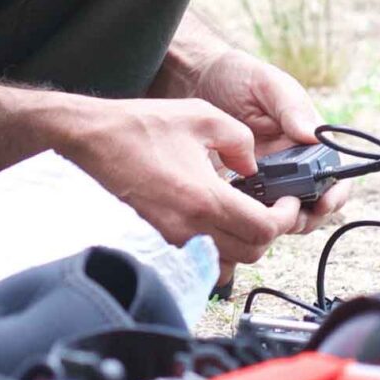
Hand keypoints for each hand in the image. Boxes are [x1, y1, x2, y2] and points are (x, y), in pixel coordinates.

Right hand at [54, 96, 301, 270]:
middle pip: (250, 253)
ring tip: (246, 214)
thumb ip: (240, 141)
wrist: (91, 141)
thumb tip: (253, 167)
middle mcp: (187, 228)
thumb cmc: (140, 127)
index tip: (288, 203)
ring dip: (244, 243)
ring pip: (227, 262)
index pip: (262, 229)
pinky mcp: (157, 241)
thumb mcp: (202, 117)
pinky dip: (218, 249)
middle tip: (273, 208)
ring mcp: (170, 239)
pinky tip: (216, 223)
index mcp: (203, 198)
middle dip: (270, 232)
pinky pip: (200, 259)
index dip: (285, 218)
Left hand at [164, 49, 353, 233]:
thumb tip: (313, 136)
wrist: (197, 80)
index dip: (336, 192)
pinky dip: (251, 219)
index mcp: (308, 139)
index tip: (325, 200)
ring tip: (265, 218)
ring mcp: (268, 178)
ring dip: (281, 222)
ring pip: (285, 214)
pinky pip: (252, 213)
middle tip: (292, 218)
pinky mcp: (242, 188)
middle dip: (310, 216)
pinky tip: (239, 214)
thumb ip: (290, 107)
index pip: (335, 173)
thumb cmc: (239, 77)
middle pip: (315, 202)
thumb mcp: (266, 83)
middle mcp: (293, 163)